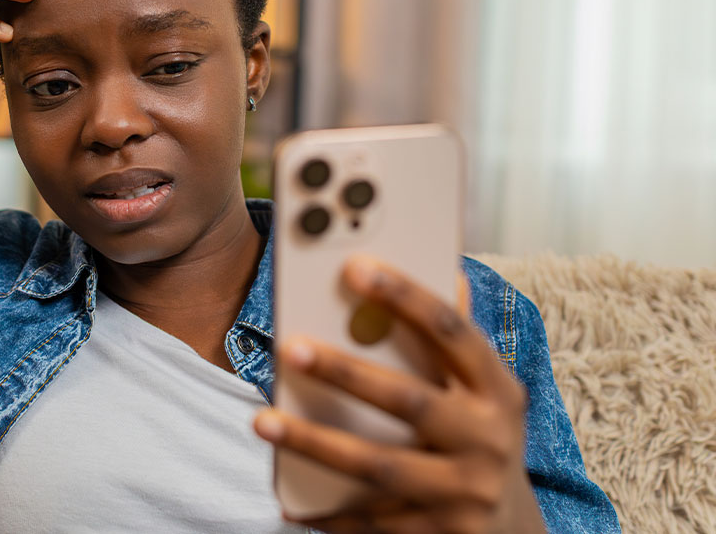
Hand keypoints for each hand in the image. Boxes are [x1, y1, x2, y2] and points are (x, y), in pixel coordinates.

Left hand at [254, 255, 544, 533]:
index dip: (406, 296)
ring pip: (378, 466)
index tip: (354, 266)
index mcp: (497, 390)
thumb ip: (456, 338)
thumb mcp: (484, 390)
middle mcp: (487, 440)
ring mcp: (464, 493)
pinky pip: (371, 522)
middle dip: (345, 373)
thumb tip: (451, 271)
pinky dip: (327, 512)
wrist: (513, 530)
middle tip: (289, 347)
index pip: (451, 332)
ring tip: (262, 421)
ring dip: (314, 443)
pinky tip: (286, 499)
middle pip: (409, 401)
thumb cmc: (480, 437)